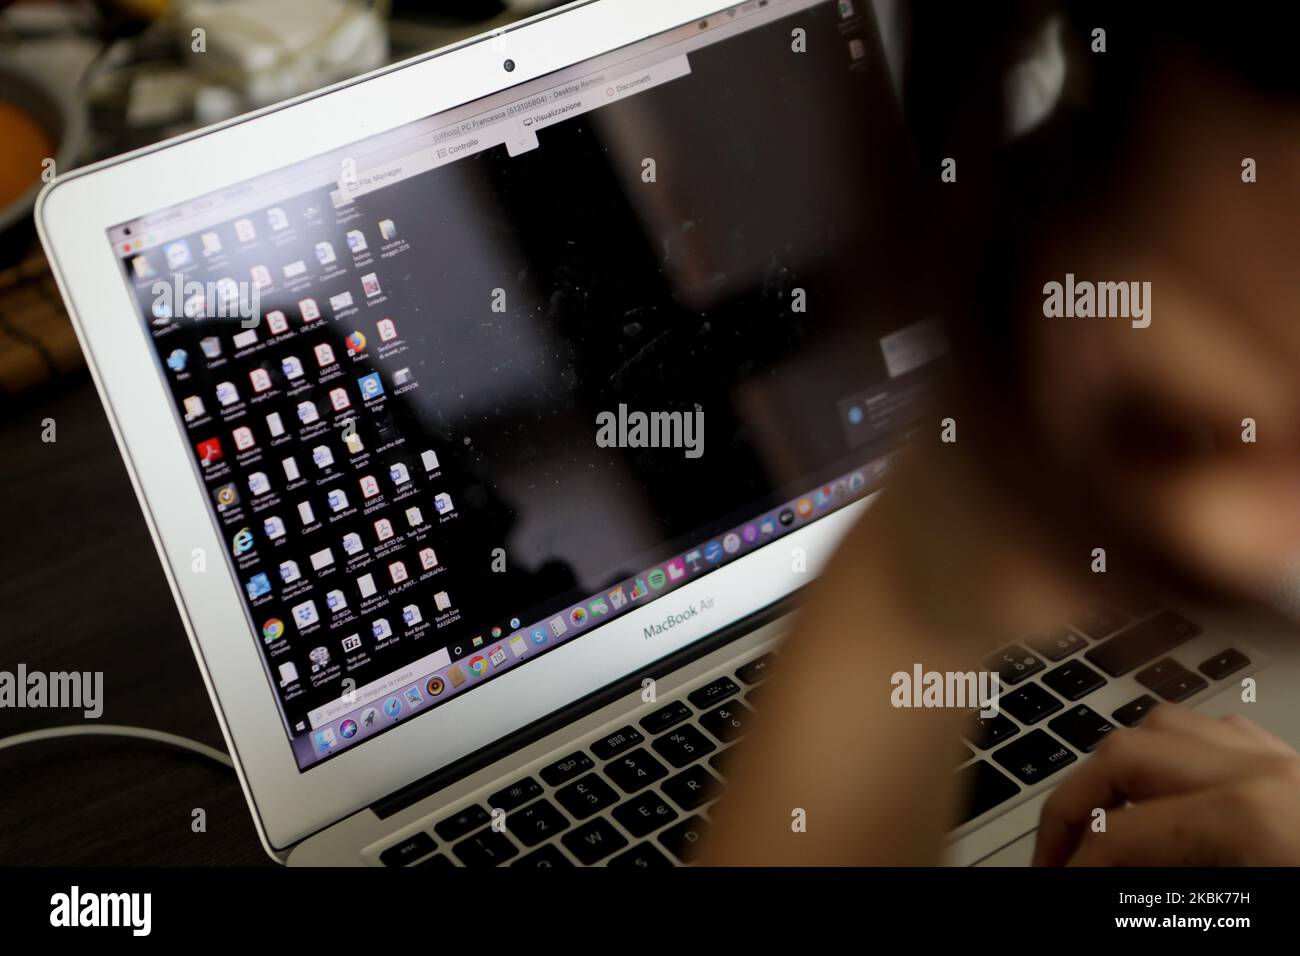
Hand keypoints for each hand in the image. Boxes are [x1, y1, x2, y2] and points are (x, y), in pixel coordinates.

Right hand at [1033, 704, 1299, 865]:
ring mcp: (1283, 761)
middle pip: (1124, 755)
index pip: (1117, 833)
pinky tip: (1167, 800)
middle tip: (1055, 852)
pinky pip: (1218, 737)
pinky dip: (1176, 760)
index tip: (1051, 880)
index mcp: (1246, 817)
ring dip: (1120, 771)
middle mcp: (1262, 772)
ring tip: (1102, 819)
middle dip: (1075, 803)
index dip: (1070, 863)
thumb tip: (1091, 867)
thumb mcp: (1232, 911)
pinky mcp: (1297, 767)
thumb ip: (1155, 889)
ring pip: (1166, 726)